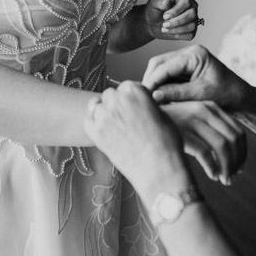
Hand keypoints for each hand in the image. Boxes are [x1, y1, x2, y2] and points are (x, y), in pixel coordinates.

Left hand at [84, 81, 191, 206]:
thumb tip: (136, 104)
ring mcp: (104, 116)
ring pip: (96, 105)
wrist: (159, 169)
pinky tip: (106, 132)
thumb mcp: (161, 114)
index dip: (132, 98)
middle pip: (110, 94)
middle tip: (126, 118)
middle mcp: (117, 99)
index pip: (127, 86)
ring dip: (103, 111)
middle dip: (117, 103)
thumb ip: (145, 104)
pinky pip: (88, 120)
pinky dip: (94, 124)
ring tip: (115, 125)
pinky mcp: (96, 133)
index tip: (135, 107)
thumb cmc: (166, 143)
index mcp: (135, 91)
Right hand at [143, 43, 248, 108]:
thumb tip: (154, 95)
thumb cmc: (228, 95)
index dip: (152, 81)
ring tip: (150, 102)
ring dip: (154, 85)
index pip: (165, 65)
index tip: (144, 97)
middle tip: (144, 100)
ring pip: (160, 70)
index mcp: (195, 54)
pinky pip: (166, 77)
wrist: (241, 98)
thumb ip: (177, 93)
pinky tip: (157, 101)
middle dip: (150, 81)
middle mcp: (188, 53)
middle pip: (158, 64)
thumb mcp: (202, 95)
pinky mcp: (184, 70)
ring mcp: (185, 61)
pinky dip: (160, 88)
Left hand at [144, 0, 202, 40]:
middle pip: (192, 14)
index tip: (165, 16)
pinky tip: (170, 32)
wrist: (153, 22)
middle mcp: (192, 5)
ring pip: (192, 26)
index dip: (176, 11)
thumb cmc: (155, 10)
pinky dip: (179, 35)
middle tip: (164, 24)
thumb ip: (159, 1)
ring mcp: (193, 18)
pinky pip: (190, 35)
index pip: (186, 2)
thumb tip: (167, 2)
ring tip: (165, 28)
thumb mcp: (153, 3)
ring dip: (177, 29)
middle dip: (177, 22)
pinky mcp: (192, 29)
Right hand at [163, 100, 246, 183]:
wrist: (138, 116)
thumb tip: (229, 151)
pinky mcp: (180, 132)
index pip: (238, 131)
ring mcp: (192, 120)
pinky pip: (205, 152)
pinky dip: (212, 166)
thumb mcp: (192, 119)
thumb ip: (208, 129)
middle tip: (232, 178)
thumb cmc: (167, 124)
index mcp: (211, 107)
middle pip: (233, 139)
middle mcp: (204, 110)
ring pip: (222, 146)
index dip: (242, 152)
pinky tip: (212, 175)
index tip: (239, 167)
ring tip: (224, 179)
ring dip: (227, 166)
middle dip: (237, 161)